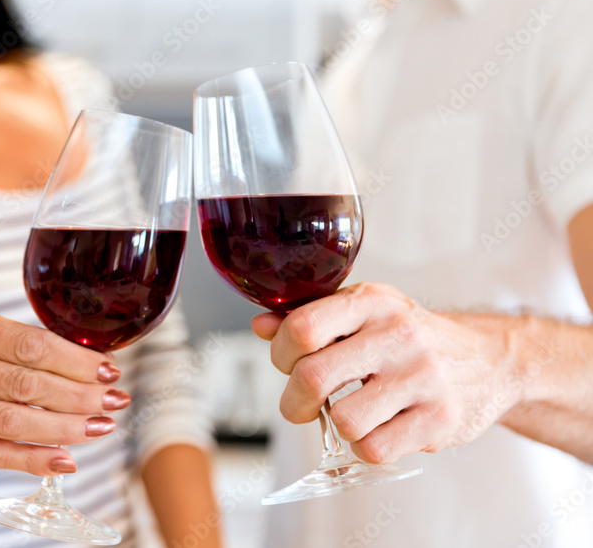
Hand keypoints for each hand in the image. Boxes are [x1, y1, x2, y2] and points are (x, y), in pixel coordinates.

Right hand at [0, 308, 128, 476]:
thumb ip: (42, 349)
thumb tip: (104, 367)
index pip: (29, 344)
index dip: (76, 361)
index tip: (111, 373)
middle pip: (23, 383)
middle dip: (77, 396)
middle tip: (114, 403)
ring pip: (10, 421)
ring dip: (63, 428)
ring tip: (100, 428)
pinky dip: (34, 460)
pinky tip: (66, 461)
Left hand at [251, 283, 519, 462]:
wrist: (490, 360)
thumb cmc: (409, 337)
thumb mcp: (363, 313)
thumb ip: (309, 318)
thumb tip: (260, 326)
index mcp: (372, 301)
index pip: (301, 327)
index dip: (280, 353)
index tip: (288, 363)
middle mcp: (398, 334)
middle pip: (312, 377)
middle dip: (294, 401)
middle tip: (302, 405)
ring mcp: (423, 377)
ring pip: (343, 420)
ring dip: (336, 426)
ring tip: (352, 414)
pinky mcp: (441, 419)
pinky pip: (374, 448)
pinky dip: (366, 446)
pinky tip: (380, 429)